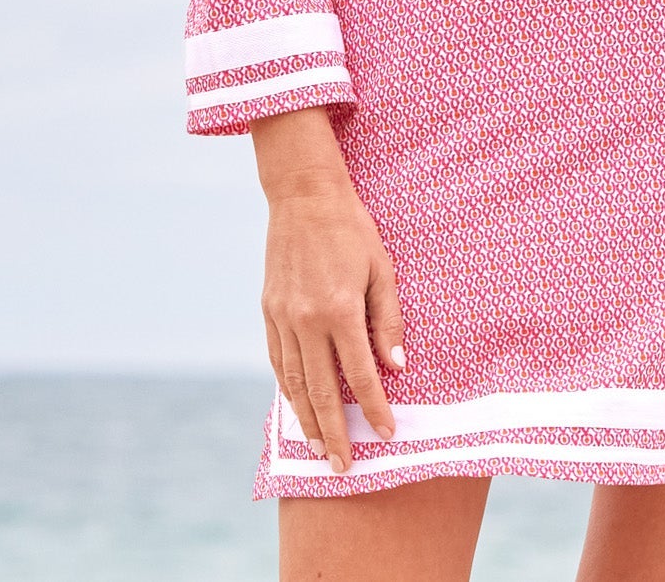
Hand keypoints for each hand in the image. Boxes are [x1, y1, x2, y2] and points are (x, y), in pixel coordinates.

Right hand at [252, 108, 405, 473]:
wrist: (303, 197)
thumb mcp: (381, 269)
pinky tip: (297, 407)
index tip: (386, 434)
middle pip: (322, 391)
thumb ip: (387, 319)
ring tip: (319, 449)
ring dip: (307, 420)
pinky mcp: (269, 311)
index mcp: (340, 310)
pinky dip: (287, 389)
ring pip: (295, 383)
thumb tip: (395, 366)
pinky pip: (278, 361)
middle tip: (344, 467)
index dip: (374, 409)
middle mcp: (307, 320)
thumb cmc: (351, 230)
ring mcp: (283, 317)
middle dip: (335, 433)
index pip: (360, 375)